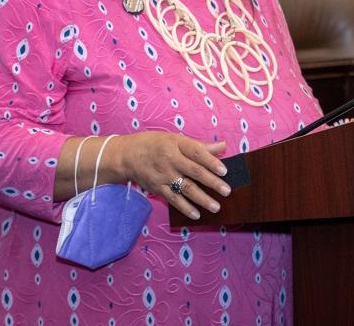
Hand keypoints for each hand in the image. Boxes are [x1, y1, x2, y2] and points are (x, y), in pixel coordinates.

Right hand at [111, 132, 230, 219]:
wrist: (126, 156)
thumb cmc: (155, 145)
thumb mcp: (176, 139)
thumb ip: (200, 146)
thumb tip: (223, 146)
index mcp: (177, 144)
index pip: (197, 153)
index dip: (211, 162)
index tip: (225, 171)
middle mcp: (170, 160)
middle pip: (194, 172)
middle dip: (212, 182)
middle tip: (227, 191)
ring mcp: (163, 176)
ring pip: (186, 188)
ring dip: (202, 199)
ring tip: (216, 206)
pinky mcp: (157, 188)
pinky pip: (173, 199)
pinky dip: (185, 208)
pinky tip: (197, 214)